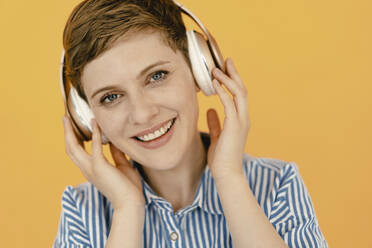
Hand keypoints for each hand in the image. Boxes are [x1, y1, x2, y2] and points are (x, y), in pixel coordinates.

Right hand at [62, 115, 144, 210]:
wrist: (131, 203)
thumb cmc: (128, 188)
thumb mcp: (122, 166)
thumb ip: (116, 154)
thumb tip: (113, 141)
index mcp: (91, 170)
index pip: (77, 153)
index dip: (74, 139)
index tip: (74, 127)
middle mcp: (87, 169)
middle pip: (70, 149)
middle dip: (66, 133)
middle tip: (65, 119)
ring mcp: (91, 168)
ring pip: (74, 148)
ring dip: (71, 132)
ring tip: (69, 119)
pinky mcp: (99, 167)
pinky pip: (94, 147)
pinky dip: (94, 134)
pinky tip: (96, 123)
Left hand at [206, 58, 250, 178]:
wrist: (227, 174)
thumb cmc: (222, 158)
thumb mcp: (217, 136)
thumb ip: (215, 123)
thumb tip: (210, 110)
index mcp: (240, 120)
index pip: (239, 95)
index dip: (233, 81)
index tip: (224, 69)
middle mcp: (243, 118)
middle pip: (241, 90)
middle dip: (234, 74)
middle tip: (225, 61)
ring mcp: (241, 122)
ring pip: (238, 94)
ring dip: (227, 79)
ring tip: (215, 69)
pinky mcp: (234, 126)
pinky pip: (229, 104)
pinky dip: (222, 92)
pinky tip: (214, 83)